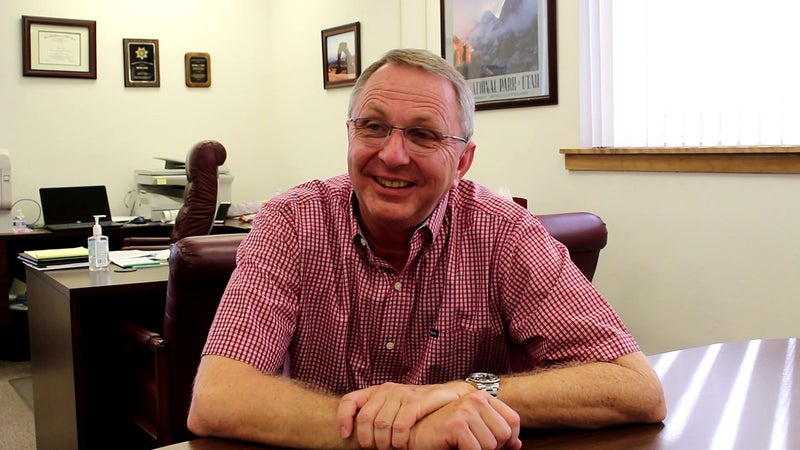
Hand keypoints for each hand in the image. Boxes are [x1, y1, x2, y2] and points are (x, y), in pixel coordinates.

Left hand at [338, 382, 470, 448]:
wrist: (447, 397)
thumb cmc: (417, 407)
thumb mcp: (392, 407)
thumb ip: (376, 414)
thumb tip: (350, 433)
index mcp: (376, 391)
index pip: (349, 400)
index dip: (343, 418)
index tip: (345, 436)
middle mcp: (386, 389)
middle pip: (365, 418)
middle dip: (367, 439)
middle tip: (376, 449)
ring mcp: (401, 393)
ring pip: (382, 424)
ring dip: (384, 443)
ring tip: (391, 449)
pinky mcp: (416, 401)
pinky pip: (400, 425)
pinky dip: (399, 440)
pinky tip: (402, 446)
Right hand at [408, 391, 521, 449]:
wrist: (415, 437)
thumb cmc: (444, 436)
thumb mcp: (474, 432)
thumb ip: (495, 435)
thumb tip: (518, 443)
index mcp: (482, 398)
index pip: (513, 421)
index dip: (508, 440)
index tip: (490, 446)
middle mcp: (476, 399)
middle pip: (505, 434)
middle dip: (493, 449)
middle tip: (472, 447)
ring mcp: (465, 409)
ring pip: (491, 445)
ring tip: (462, 447)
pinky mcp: (456, 423)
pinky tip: (455, 448)